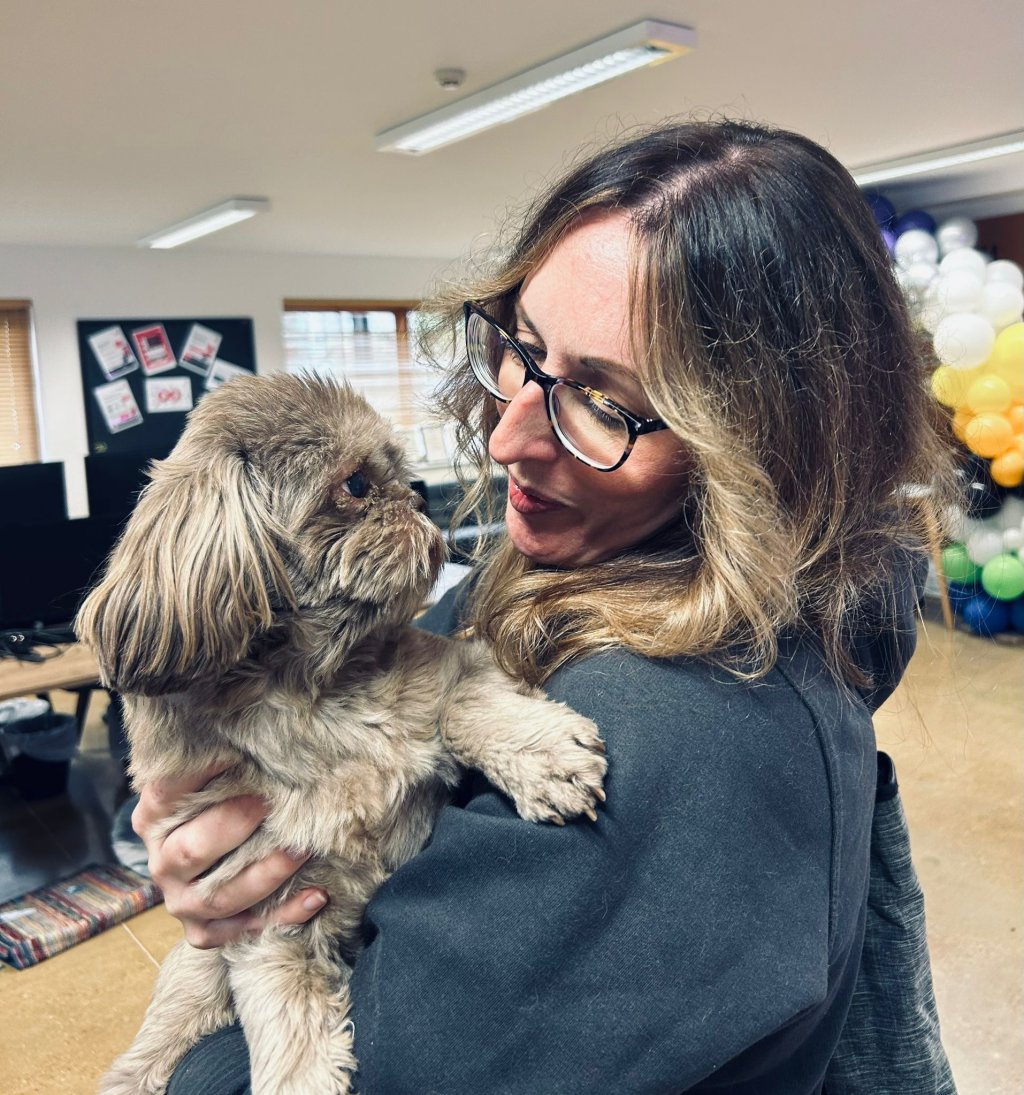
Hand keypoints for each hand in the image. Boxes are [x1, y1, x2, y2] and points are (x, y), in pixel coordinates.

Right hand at [132, 764, 327, 947]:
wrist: (206, 861)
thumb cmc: (220, 802)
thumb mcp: (209, 777)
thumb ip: (222, 756)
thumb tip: (252, 720)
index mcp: (154, 819)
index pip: (167, 794)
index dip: (199, 775)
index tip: (236, 756)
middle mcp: (163, 862)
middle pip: (192, 851)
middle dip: (235, 826)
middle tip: (269, 803)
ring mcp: (182, 902)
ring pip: (219, 897)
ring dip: (266, 873)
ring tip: (302, 850)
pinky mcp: (205, 930)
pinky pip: (243, 931)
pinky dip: (282, 915)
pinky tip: (316, 896)